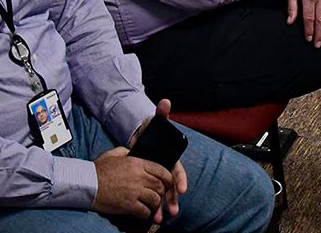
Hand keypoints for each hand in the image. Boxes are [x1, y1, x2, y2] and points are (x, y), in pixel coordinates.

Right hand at [93, 148, 177, 222]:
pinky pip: (144, 211)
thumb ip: (127, 151)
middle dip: (162, 192)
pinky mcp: (128, 204)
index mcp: (138, 163)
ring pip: (155, 199)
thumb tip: (132, 151)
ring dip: (155, 204)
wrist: (86, 184)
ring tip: (152, 206)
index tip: (168, 183)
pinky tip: (144, 213)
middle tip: (159, 196)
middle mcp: (139, 176)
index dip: (168, 178)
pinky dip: (147, 213)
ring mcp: (134, 191)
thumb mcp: (114, 154)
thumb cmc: (98, 169)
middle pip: (160, 186)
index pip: (161, 170)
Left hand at [126, 99, 187, 220]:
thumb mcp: (155, 122)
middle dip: (173, 198)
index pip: (177, 170)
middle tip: (173, 210)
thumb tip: (165, 102)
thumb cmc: (150, 131)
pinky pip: (154, 196)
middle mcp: (166, 169)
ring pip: (164, 194)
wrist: (139, 139)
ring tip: (162, 217)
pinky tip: (152, 216)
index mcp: (170, 157)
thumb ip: (161, 114)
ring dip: (164, 206)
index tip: (181, 188)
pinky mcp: (150, 182)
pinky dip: (153, 206)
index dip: (180, 179)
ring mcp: (158, 177)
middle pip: (171, 186)